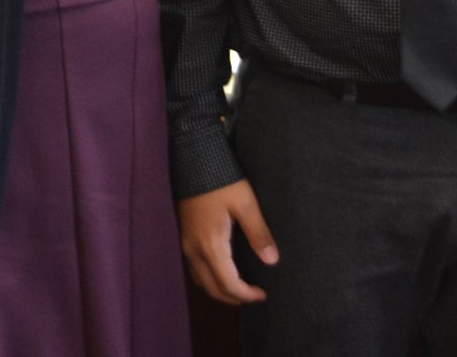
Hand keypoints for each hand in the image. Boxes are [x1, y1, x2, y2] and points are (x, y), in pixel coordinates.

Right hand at [178, 179, 278, 304]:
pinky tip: (223, 270)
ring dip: (220, 290)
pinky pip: (195, 269)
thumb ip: (259, 233)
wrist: (193, 157)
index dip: (246, 295)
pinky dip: (209, 278)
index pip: (228, 284)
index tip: (263, 295)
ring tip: (241, 288)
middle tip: (254, 296)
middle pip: (212, 289)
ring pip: (201, 281)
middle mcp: (194, 250)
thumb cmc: (221, 178)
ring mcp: (186, 244)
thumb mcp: (246, 203)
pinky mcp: (184, 236)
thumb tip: (272, 261)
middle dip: (233, 298)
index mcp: (211, 245)